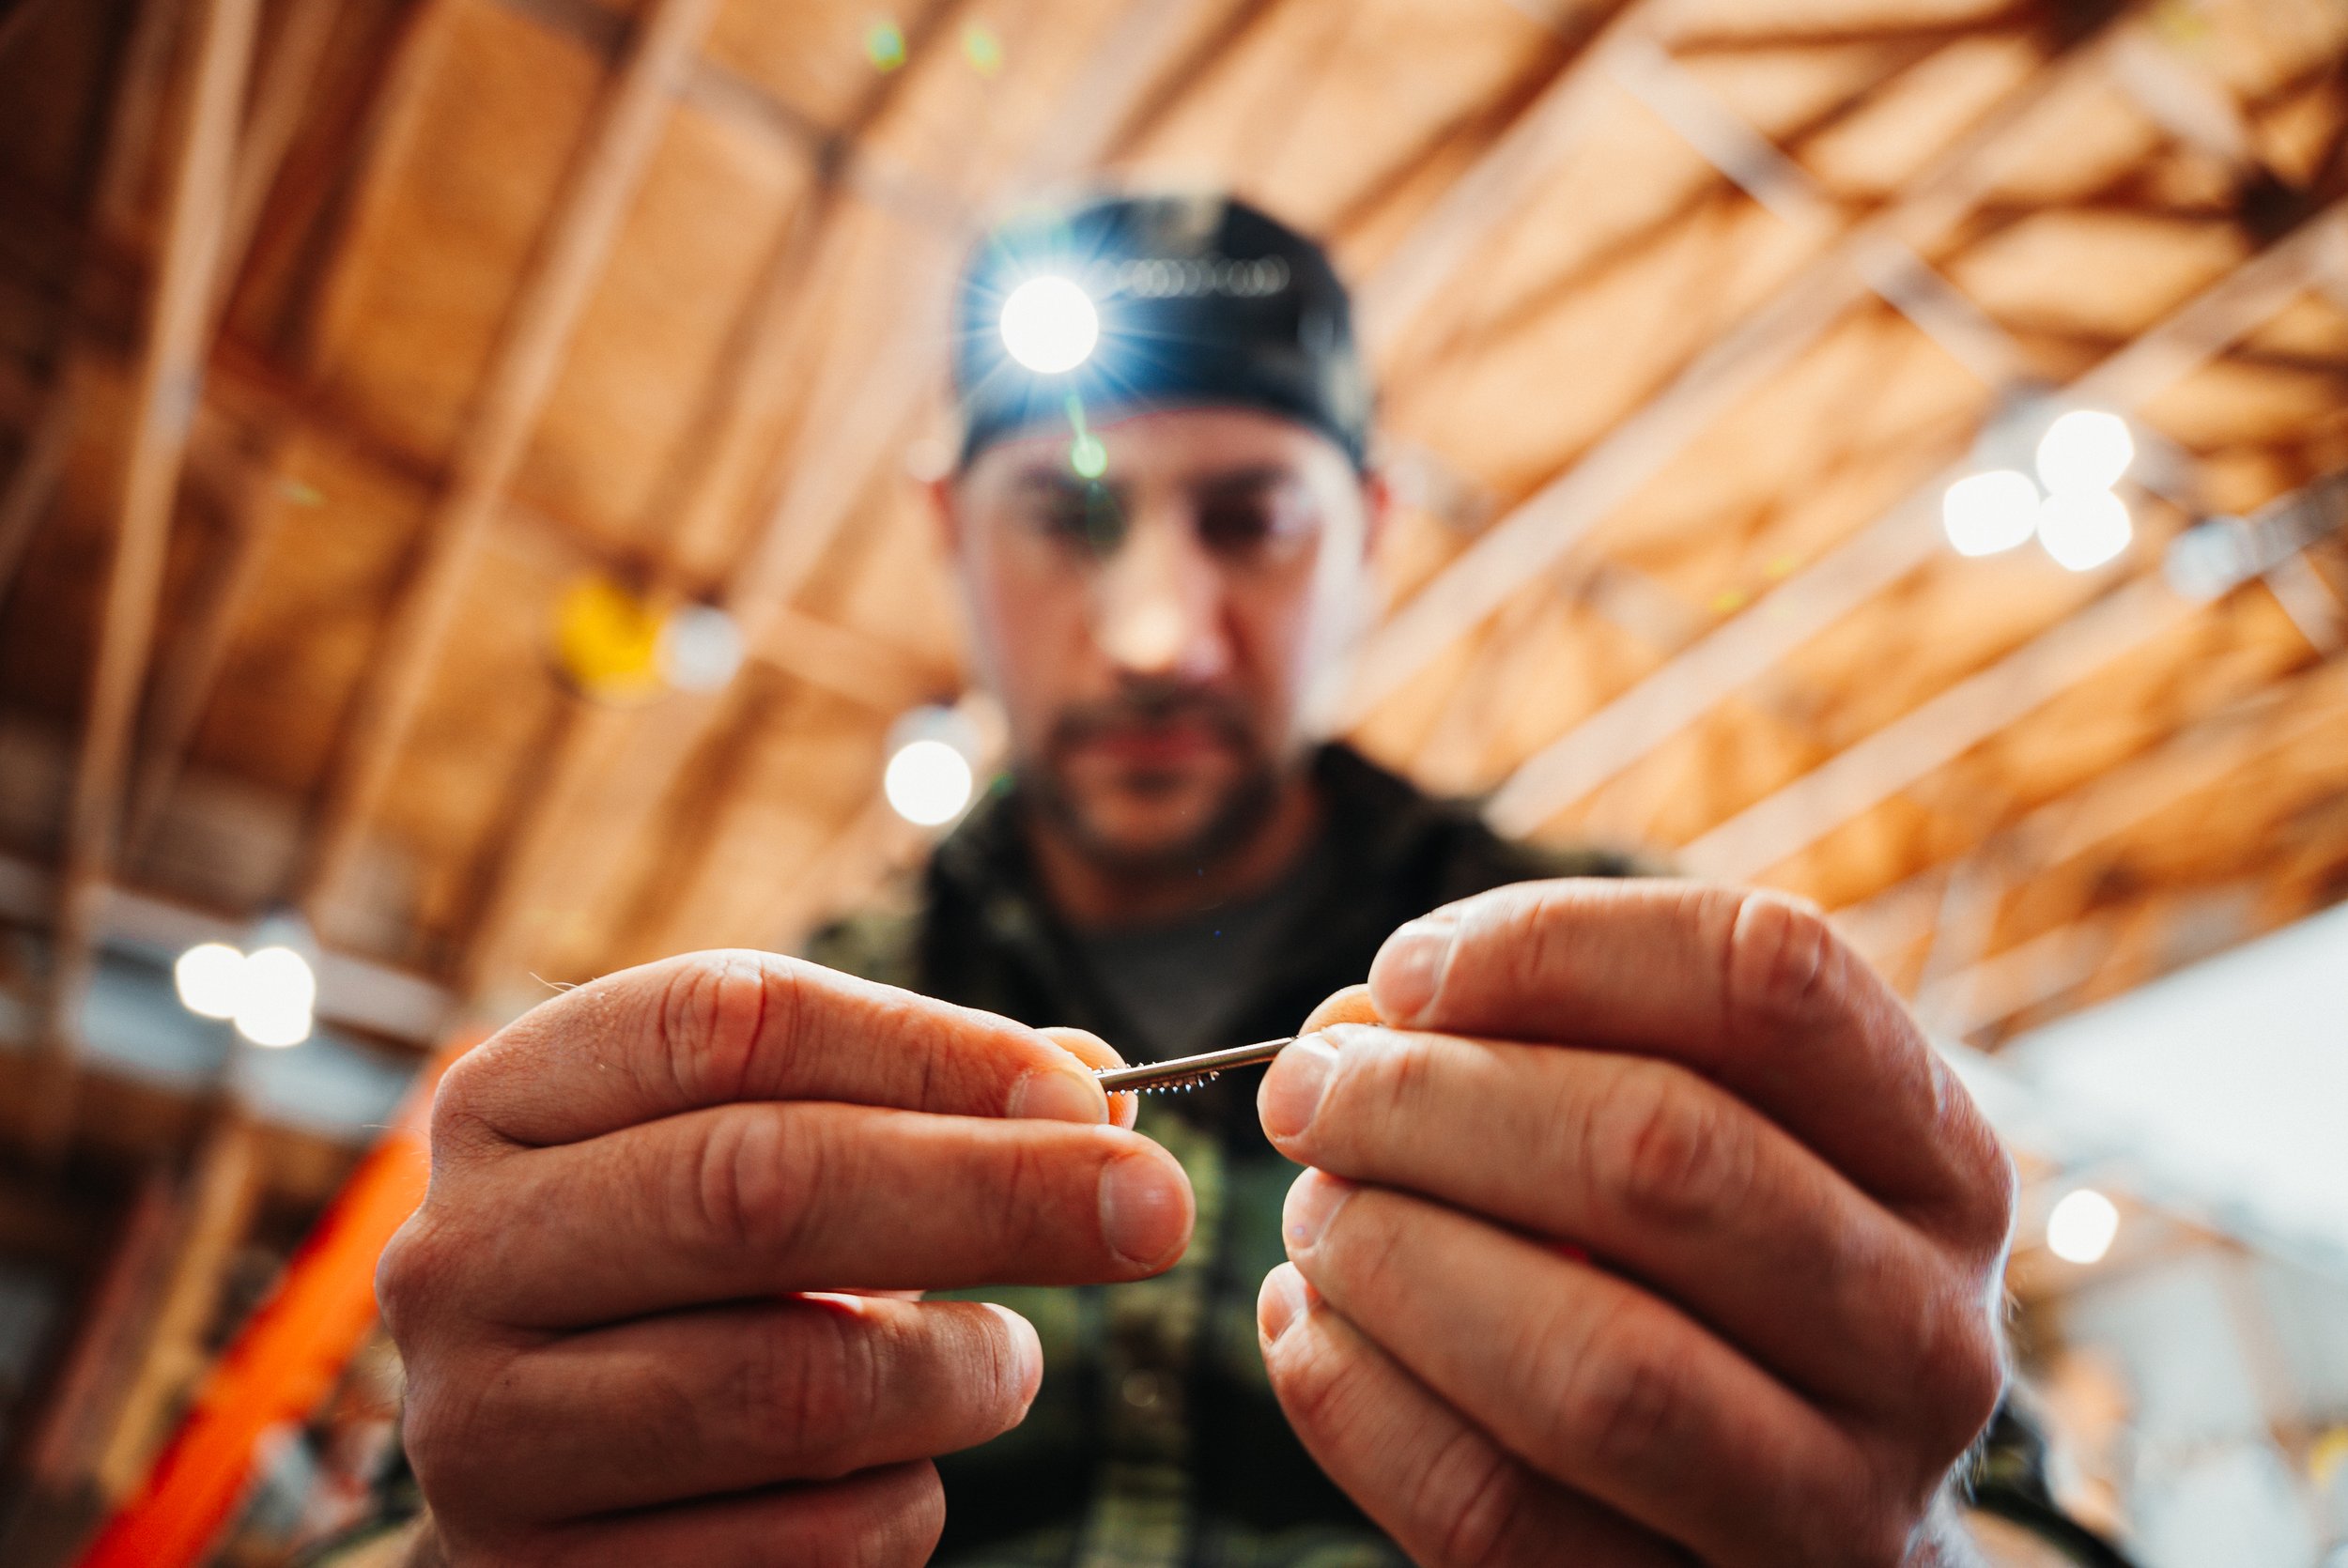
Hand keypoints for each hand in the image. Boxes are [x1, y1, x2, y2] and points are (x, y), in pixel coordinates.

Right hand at [377, 951, 1190, 1565]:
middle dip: (993, 1194)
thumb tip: (1097, 1098)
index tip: (1092, 1102)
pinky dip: (901, 1504)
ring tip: (1009, 1361)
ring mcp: (483, 1433)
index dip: (932, 1051)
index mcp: (511, 1100)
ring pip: (789, 1385)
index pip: (732, 1022)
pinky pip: (796, 1542)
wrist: (539, 1474)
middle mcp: (463, 1257)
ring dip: (959, 1372)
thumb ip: (909, 1101)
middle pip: (758, 1187)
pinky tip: (902, 1471)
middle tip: (1155, 1210)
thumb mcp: (751, 1149)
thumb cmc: (679, 1277)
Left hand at [1253, 881, 2013, 1566]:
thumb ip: (1557, 1053)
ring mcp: (1839, 1506)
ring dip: (1400, 1257)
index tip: (1402, 971)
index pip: (1769, 979)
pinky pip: (1496, 1515)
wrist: (1801, 1549)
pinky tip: (1306, 1329)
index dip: (1555, 945)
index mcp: (1939, 1163)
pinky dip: (1359, 1405)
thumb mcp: (1711, 1145)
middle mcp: (1926, 1334)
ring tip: (1316, 1212)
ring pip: (1597, 1364)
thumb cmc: (1721, 1290)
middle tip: (1310, 1092)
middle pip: (1661, 1155)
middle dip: (1434, 1102)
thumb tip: (1355, 1025)